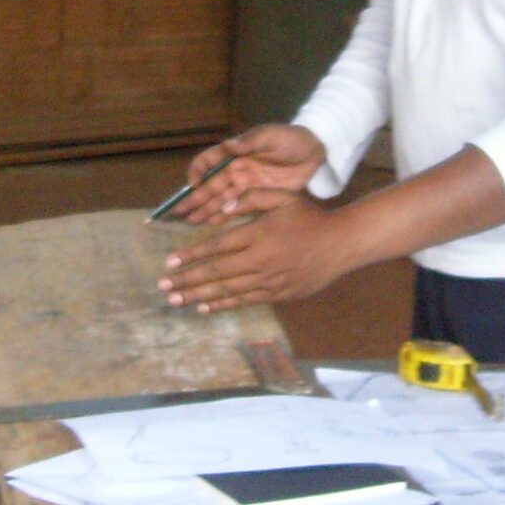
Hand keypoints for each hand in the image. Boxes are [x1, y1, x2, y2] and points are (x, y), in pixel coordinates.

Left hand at [158, 192, 354, 309]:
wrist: (342, 244)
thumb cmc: (309, 217)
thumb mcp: (282, 197)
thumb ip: (249, 199)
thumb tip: (219, 210)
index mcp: (259, 235)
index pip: (216, 247)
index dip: (191, 255)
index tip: (170, 262)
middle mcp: (261, 261)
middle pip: (216, 272)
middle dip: (186, 280)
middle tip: (162, 286)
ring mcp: (270, 281)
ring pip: (227, 290)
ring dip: (198, 296)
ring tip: (175, 300)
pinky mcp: (278, 294)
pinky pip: (245, 301)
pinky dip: (223, 305)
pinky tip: (204, 307)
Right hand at [172, 124, 327, 222]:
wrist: (316, 152)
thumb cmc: (291, 139)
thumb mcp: (272, 136)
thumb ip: (251, 141)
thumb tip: (229, 144)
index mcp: (235, 152)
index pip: (208, 160)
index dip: (197, 171)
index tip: (193, 183)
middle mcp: (235, 168)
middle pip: (210, 184)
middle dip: (194, 198)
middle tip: (179, 212)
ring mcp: (245, 184)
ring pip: (219, 198)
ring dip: (204, 209)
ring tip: (190, 221)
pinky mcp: (256, 196)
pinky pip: (234, 207)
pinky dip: (221, 215)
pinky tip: (209, 224)